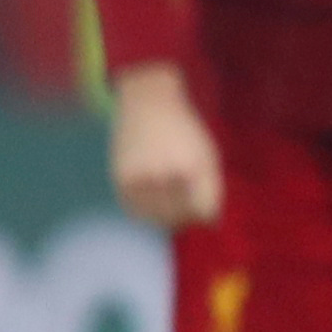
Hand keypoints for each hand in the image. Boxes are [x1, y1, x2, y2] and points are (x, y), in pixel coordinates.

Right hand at [109, 64, 222, 229]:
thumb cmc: (184, 134)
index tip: (204, 206)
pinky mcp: (120, 180)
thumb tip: (209, 225)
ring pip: (156, 219)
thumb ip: (211, 191)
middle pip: (179, 218)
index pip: (203, 213)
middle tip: (187, 205)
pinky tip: (152, 197)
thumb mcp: (207, 157)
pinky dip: (145, 212)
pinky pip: (135, 212)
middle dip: (187, 217)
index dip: (207, 214)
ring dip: (166, 217)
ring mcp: (139, 178)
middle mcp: (163, 175)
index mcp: (191, 169)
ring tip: (170, 199)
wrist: (148, 106)